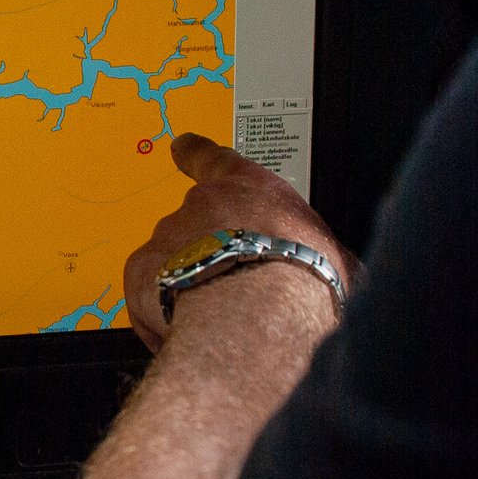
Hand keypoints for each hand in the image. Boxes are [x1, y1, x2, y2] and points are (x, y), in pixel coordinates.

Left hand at [122, 133, 356, 350]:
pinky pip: (147, 293)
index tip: (183, 147)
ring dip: (188, 284)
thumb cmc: (302, 280)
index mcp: (251, 190)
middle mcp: (202, 205)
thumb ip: (320, 254)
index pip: (217, 160)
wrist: (260, 310)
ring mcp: (167, 236)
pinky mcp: (140, 271)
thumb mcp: (333, 258)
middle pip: (195, 224)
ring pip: (170, 261)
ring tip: (218, 316)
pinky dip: (160, 312)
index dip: (197, 154)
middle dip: (209, 253)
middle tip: (234, 285)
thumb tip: (337, 271)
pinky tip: (188, 331)